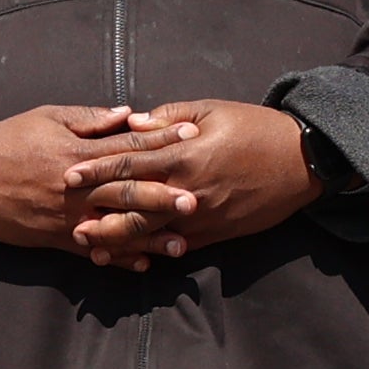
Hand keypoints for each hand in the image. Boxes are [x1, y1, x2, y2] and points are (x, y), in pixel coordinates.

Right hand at [0, 106, 179, 259]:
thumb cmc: (5, 142)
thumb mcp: (46, 119)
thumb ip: (89, 119)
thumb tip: (129, 113)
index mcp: (76, 153)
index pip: (127, 145)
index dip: (161, 140)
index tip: (193, 137)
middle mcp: (74, 187)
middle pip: (126, 191)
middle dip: (163, 195)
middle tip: (197, 200)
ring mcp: (65, 216)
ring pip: (114, 227)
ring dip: (149, 236)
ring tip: (181, 243)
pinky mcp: (54, 237)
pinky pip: (91, 250)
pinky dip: (116, 258)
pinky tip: (141, 264)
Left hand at [57, 100, 320, 262]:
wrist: (304, 160)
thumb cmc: (256, 128)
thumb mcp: (212, 111)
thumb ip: (169, 118)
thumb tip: (133, 123)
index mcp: (184, 154)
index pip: (129, 162)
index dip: (96, 169)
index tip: (68, 174)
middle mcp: (188, 189)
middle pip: (132, 203)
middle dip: (96, 209)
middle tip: (65, 215)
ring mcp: (202, 216)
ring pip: (150, 231)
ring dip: (117, 238)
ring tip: (87, 244)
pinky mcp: (216, 233)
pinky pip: (178, 246)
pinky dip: (152, 252)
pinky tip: (132, 258)